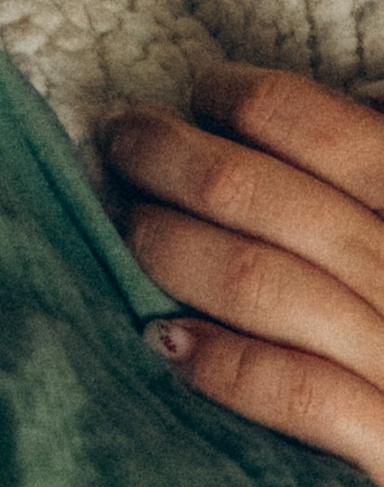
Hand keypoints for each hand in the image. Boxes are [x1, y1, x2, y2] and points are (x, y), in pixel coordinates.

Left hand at [106, 61, 383, 486]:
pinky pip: (296, 396)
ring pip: (262, 283)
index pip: (339, 138)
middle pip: (272, 200)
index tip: (203, 90)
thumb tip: (330, 99)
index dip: (255, 100)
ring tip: (130, 227)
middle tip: (126, 137)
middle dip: (180, 157)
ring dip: (176, 246)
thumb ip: (373, 185)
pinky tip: (166, 340)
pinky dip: (224, 362)